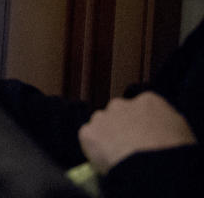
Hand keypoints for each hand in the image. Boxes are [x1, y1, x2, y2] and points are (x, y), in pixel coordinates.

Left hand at [78, 92, 195, 173]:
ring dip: (106, 138)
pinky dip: (93, 150)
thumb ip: (165, 122)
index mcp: (149, 101)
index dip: (142, 126)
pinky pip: (88, 140)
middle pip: (118, 115)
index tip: (144, 138)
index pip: (141, 109)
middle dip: (121, 129)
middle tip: (129, 149)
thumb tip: (158, 128)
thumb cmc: (173, 152)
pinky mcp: (88, 132)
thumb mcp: (180, 131)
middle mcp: (123, 104)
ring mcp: (103, 116)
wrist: (154, 166)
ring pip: (101, 126)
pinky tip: (105, 159)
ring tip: (118, 156)